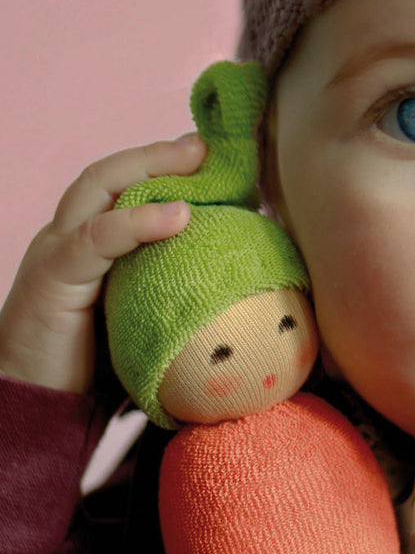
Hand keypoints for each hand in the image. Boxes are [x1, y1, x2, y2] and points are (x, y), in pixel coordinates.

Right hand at [0, 135, 203, 393]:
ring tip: (197, 159)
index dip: (166, 164)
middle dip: (161, 152)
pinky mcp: (52, 279)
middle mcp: (68, 234)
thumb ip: (172, 286)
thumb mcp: (142, 312)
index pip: (124, 184)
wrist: (34, 409)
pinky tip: (178, 215)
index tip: (216, 155)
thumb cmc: (94, 367)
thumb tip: (242, 282)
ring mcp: (56, 251)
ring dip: (151, 166)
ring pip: (100, 186)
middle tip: (208, 145)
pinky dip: (137, 220)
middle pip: (112, 172)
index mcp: (88, 240)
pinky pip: (95, 237)